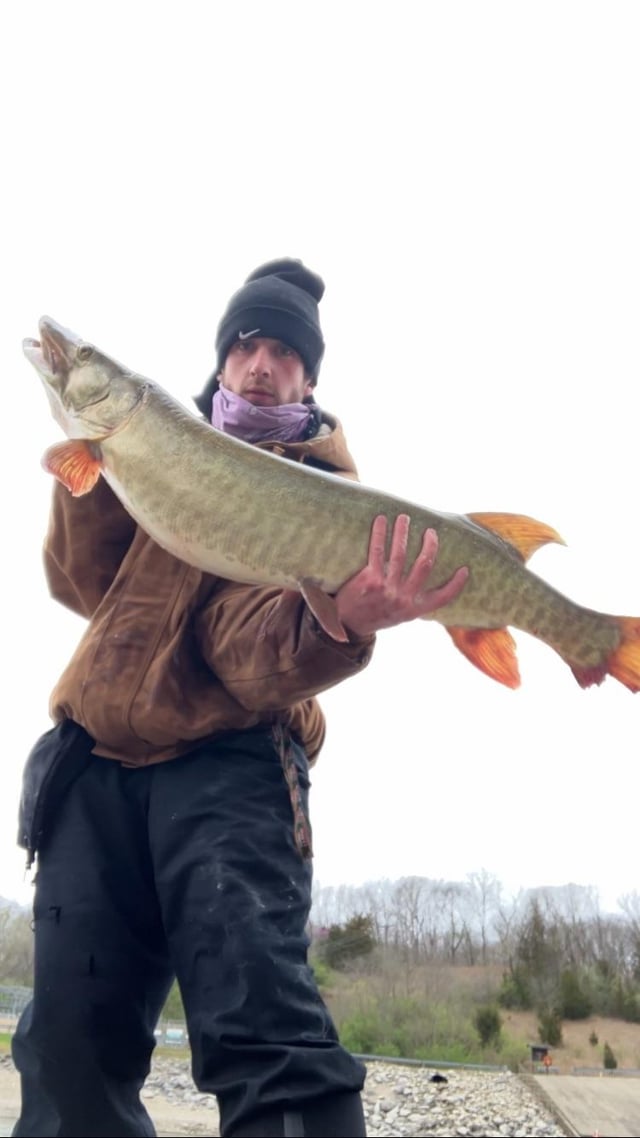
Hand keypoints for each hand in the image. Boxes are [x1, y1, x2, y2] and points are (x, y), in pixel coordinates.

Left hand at [334, 514, 468, 637]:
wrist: (346, 624)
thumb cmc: (374, 615)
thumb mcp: (398, 615)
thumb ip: (412, 600)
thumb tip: (425, 577)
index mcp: (413, 610)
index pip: (442, 598)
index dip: (456, 584)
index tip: (465, 569)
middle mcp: (402, 599)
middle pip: (424, 566)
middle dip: (430, 545)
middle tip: (431, 532)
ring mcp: (386, 588)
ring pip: (400, 554)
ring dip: (403, 532)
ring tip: (404, 518)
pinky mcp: (369, 579)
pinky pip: (377, 550)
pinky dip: (380, 532)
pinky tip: (381, 520)